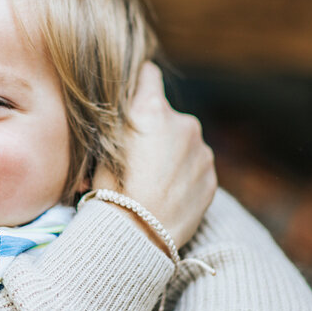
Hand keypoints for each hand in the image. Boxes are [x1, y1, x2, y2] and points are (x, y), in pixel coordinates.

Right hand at [93, 63, 215, 247]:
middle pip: (167, 115)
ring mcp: (201, 151)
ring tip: (151, 182)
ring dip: (171, 154)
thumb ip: (116, 121)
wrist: (137, 236)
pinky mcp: (211, 176)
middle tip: (136, 158)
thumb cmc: (110, 191)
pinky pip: (195, 167)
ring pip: (183, 143)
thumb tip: (122, 105)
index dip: (139, 82)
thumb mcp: (100, 147)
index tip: (134, 92)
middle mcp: (183, 123)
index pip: (148, 74)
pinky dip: (183, 176)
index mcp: (152, 110)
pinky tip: (166, 194)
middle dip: (155, 129)